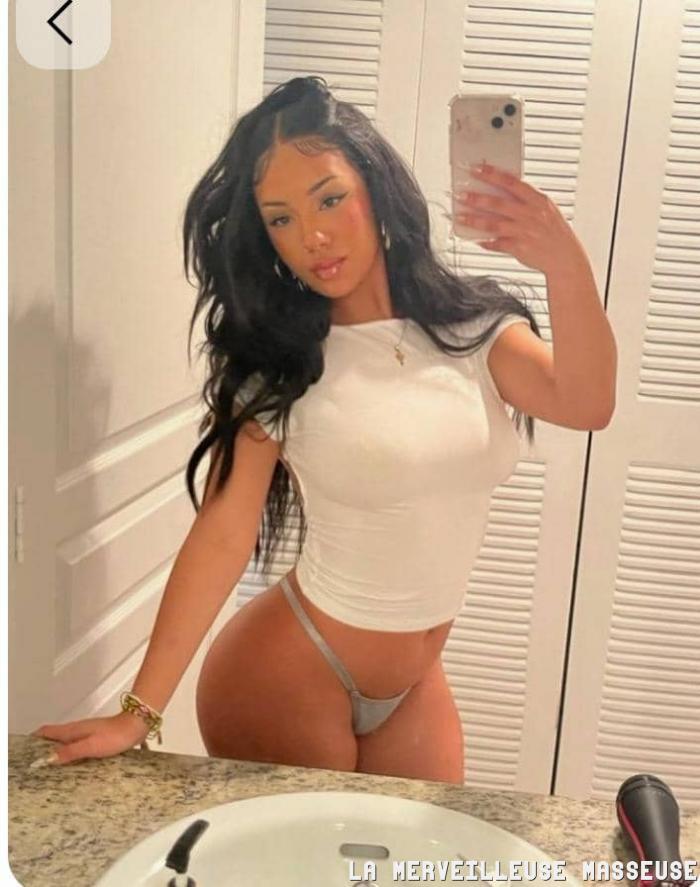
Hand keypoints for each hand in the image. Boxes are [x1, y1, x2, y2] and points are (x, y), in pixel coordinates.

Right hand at [30, 712, 150, 766]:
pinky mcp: (97, 738)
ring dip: (59, 751)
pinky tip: (75, 763)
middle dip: (45, 748)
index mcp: (73, 730)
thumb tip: (49, 759)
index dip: (35, 740)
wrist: (136, 726)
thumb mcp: (90, 746)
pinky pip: (79, 745)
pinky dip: (73, 752)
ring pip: (67, 741)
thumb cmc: (115, 735)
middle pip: (55, 737)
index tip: (28, 752)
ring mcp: (87, 733)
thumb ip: (70, 752)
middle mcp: (78, 729)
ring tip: (53, 768)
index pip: (47, 731)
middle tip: (39, 765)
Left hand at [454, 163, 590, 276]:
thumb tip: (501, 189)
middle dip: (477, 198)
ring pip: (494, 224)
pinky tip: (476, 239)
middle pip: (499, 203)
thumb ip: (526, 199)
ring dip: (474, 220)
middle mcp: (530, 214)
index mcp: (538, 200)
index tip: (476, 169)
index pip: (512, 182)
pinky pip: (497, 244)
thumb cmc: (554, 231)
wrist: (565, 257)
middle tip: (461, 194)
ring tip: (460, 217)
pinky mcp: (519, 248)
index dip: (492, 174)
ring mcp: (524, 231)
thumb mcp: (546, 208)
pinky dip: (485, 242)